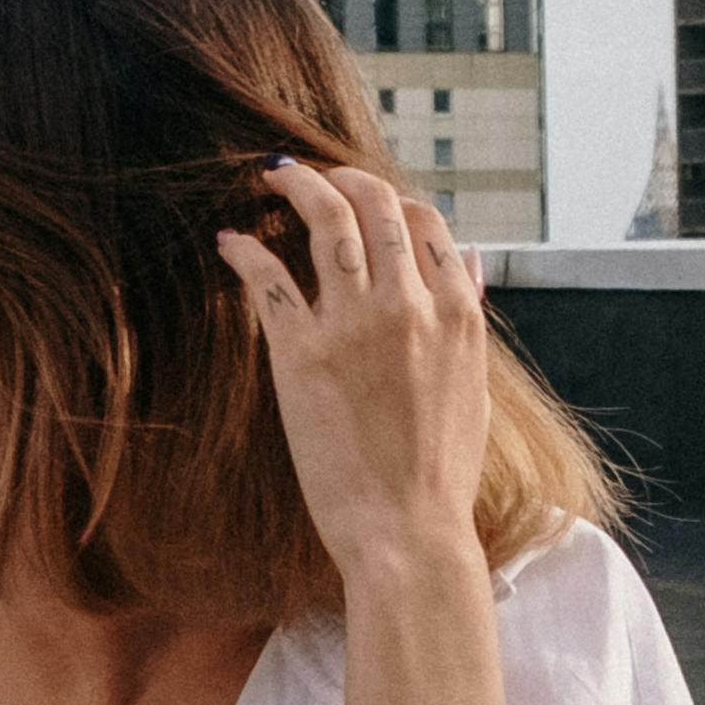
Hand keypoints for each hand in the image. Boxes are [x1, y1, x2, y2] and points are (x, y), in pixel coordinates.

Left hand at [215, 158, 491, 586]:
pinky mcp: (302, 354)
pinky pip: (269, 279)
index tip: (365, 196)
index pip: (425, 222)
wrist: (407, 531)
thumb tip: (469, 258)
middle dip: (341, 175)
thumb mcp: (473, 385)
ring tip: (274, 176)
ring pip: (326, 222)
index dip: (391, 197)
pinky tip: (230, 241)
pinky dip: (245, 250)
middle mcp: (407, 307)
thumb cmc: (440, 470)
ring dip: (297, 186)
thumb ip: (468, 314)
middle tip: (311, 173)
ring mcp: (354, 326)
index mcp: (454, 314)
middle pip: (376, 205)